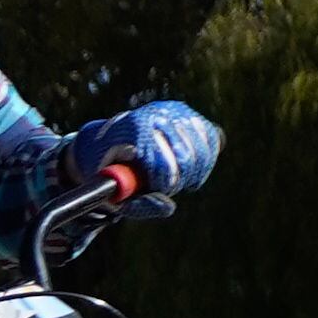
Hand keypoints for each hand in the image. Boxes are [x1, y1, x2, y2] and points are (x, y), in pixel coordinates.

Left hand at [66, 101, 221, 219]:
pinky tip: (188, 167)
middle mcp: (157, 113)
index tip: (154, 188)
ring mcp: (175, 111)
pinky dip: (204, 161)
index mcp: (134, 129)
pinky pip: (212, 140)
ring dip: (191, 173)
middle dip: (178, 180)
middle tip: (163, 184)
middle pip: (187, 159)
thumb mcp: (114, 194)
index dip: (164, 184)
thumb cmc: (108, 170)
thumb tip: (169, 206)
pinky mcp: (189, 114)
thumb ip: (139, 205)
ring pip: (202, 152)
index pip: (164, 164)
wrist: (105, 140)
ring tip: (172, 175)